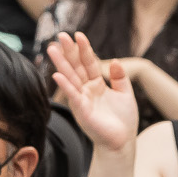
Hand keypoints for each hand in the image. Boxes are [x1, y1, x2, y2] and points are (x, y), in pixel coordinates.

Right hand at [49, 31, 140, 153]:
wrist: (122, 142)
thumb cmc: (123, 120)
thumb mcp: (125, 93)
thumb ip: (119, 77)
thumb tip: (115, 61)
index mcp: (96, 84)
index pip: (89, 63)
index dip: (84, 49)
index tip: (78, 35)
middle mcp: (86, 90)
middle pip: (76, 67)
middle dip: (68, 51)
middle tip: (60, 35)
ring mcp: (82, 100)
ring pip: (71, 78)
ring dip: (61, 64)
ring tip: (52, 49)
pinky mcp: (82, 111)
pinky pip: (73, 96)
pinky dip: (65, 86)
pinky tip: (57, 75)